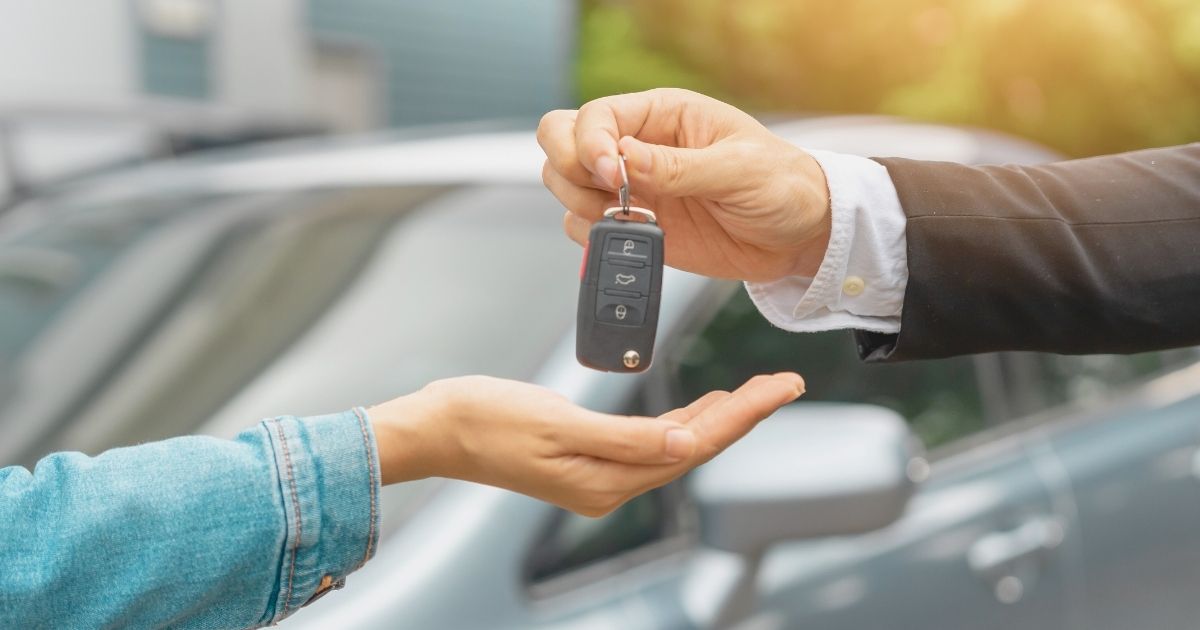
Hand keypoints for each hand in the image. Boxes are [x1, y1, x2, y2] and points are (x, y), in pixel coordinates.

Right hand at [369, 373, 803, 516]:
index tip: (781, 388)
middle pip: (694, 447)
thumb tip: (686, 447)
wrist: (436, 428)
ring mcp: (597, 475)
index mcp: (607, 480)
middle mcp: (609, 485)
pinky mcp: (585, 458)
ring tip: (754, 391)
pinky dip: (680, 422)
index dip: (744, 415)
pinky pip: (649, 443)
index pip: (695, 445)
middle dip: (743, 414)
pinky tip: (696, 409)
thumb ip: (625, 439)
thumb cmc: (486, 419)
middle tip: (784, 382)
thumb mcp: (557, 423)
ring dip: (716, 418)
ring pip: (676, 445)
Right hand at [538, 88, 832, 281]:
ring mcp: (630, 188)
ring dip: (580, 205)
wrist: (800, 236)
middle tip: (606, 195)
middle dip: (571, 169)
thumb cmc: (781, 185)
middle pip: (561, 142)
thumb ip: (678, 167)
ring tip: (628, 219)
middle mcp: (637, 147)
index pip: (596, 116)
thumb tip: (624, 158)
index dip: (589, 144)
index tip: (612, 174)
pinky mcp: (633, 226)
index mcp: (662, 115)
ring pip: (565, 185)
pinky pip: (584, 228)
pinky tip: (634, 237)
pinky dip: (594, 238)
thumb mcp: (738, 170)